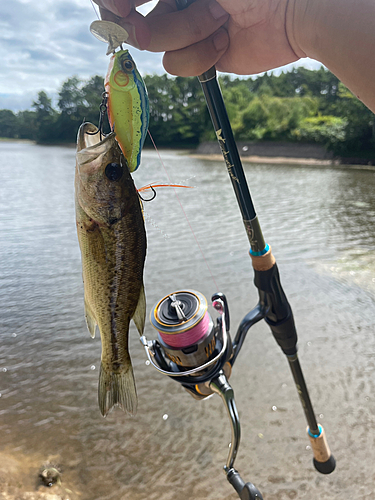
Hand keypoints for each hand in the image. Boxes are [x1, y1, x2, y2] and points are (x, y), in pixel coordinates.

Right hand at [95, 0, 301, 75]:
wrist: (294, 12)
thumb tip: (117, 6)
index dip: (113, 2)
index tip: (121, 8)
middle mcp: (174, 0)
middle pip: (131, 20)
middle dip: (152, 24)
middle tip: (168, 21)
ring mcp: (185, 29)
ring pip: (156, 44)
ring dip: (189, 33)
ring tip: (221, 19)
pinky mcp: (200, 56)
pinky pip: (177, 64)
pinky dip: (199, 56)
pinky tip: (224, 40)